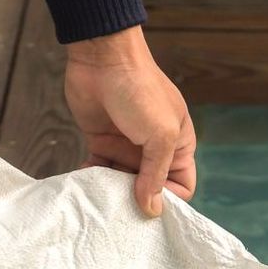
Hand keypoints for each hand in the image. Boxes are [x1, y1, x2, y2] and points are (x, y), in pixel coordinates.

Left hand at [64, 27, 194, 217]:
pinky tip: (86, 178)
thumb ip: (155, 174)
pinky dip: (93, 178)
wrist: (102, 58)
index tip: (151, 207)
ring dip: (112, 191)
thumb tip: (153, 210)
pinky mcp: (102, 142)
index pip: (181, 186)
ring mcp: (127, 146)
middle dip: (138, 200)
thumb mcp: (160, 134)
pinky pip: (100, 170)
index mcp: (178, 145)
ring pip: (123, 183)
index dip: (170, 200)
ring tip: (102, 196)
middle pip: (151, 189)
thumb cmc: (139, 90)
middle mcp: (154, 150)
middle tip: (122, 208)